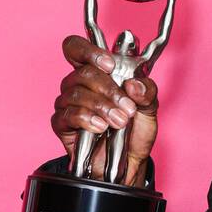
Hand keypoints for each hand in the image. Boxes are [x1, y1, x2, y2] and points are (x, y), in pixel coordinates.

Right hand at [51, 36, 158, 186]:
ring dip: (101, 107)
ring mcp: (68, 104)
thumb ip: (147, 91)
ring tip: (119, 122)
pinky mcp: (62, 124)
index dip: (89, 51)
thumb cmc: (134, 132)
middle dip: (108, 89)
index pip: (76, 48)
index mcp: (96, 73)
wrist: (130, 163)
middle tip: (127, 107)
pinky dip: (86, 119)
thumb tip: (134, 85)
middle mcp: (79, 85)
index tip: (109, 65)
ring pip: (76, 94)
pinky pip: (67, 115)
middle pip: (82, 73)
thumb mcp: (149, 108)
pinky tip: (100, 127)